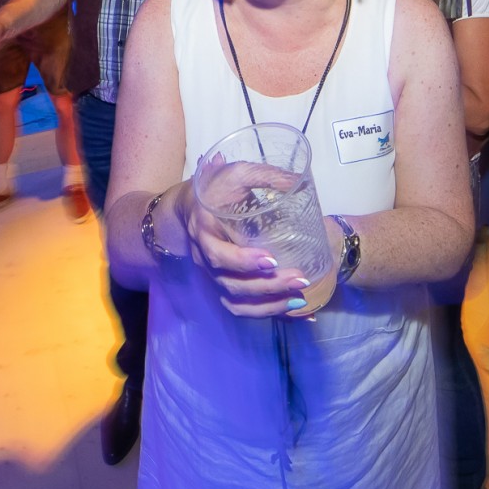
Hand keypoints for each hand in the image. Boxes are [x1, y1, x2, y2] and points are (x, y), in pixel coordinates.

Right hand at [175, 183, 315, 317]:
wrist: (188, 207)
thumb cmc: (216, 188)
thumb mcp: (236, 174)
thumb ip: (265, 176)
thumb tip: (300, 181)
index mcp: (204, 232)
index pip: (218, 255)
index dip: (242, 262)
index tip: (271, 260)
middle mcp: (206, 260)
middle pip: (231, 285)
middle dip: (267, 287)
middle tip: (299, 279)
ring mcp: (214, 277)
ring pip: (236, 303)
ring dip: (269, 306)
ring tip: (300, 299)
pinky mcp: (225, 286)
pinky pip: (244, 308)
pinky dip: (270, 313)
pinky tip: (297, 312)